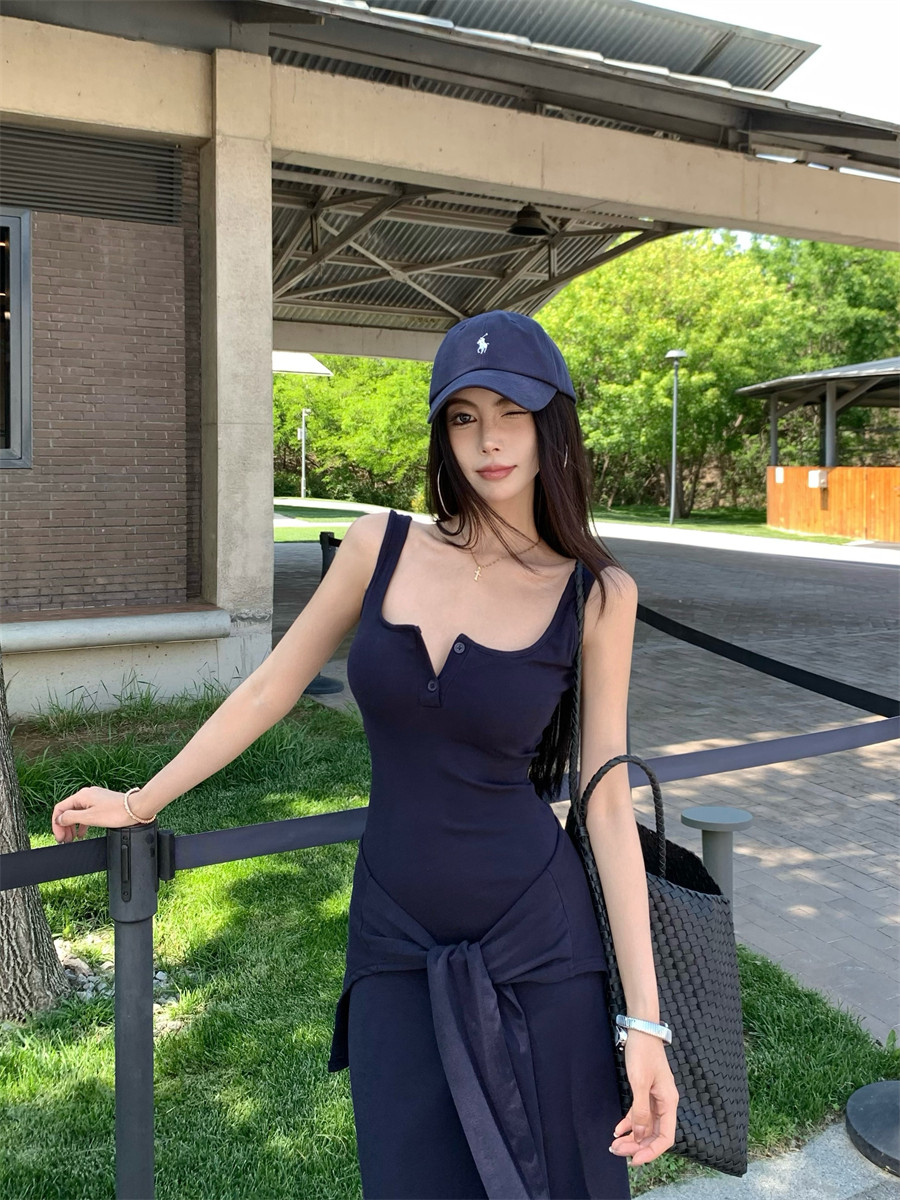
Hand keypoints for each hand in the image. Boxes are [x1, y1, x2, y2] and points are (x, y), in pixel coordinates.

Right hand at [51, 787, 150, 842]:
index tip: (59, 837)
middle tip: (64, 840)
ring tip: (71, 839)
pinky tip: (82, 833)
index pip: (60, 809)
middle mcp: (87, 795)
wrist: (136, 808)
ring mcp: (95, 798)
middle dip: (64, 826)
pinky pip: (86, 813)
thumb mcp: (90, 817)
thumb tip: (60, 819)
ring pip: (77, 813)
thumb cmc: (115, 812)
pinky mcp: (102, 803)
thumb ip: (72, 817)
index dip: (56, 824)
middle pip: (68, 811)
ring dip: (72, 826)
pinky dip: (82, 823)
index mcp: (81, 796)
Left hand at [609, 1032, 679, 1165]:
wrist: (641, 1030)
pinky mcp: (646, 1092)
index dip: (651, 1151)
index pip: (665, 1137)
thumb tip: (639, 1135)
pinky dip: (629, 1123)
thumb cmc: (643, 1053)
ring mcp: (656, 1098)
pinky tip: (618, 1129)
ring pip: (646, 1126)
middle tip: (618, 1151)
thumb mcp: (639, 1082)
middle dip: (637, 1146)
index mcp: (668, 1103)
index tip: (635, 1160)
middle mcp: (664, 1103)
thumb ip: (640, 1110)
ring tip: (615, 1144)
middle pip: (654, 1134)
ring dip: (632, 1137)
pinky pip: (639, 1114)